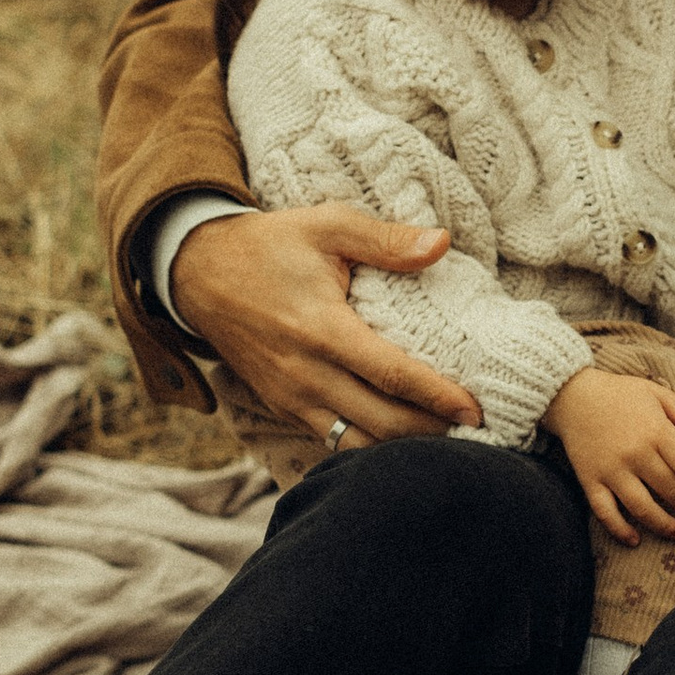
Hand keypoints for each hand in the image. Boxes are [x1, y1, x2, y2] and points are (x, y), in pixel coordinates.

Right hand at [172, 204, 481, 441]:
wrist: (197, 271)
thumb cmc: (270, 245)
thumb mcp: (327, 225)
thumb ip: (386, 239)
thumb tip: (442, 244)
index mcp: (322, 329)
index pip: (392, 375)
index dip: (439, 396)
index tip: (477, 409)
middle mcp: (305, 373)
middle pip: (381, 422)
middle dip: (432, 432)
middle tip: (476, 430)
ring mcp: (290, 397)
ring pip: (355, 444)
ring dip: (402, 449)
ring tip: (445, 442)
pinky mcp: (281, 408)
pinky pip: (330, 441)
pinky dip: (368, 447)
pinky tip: (401, 442)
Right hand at [544, 368, 674, 546]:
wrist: (572, 396)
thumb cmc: (621, 395)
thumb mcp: (659, 394)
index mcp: (656, 430)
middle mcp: (635, 453)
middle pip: (670, 489)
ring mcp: (611, 470)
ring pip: (642, 507)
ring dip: (664, 525)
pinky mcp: (590, 480)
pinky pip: (605, 511)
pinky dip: (619, 529)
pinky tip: (634, 540)